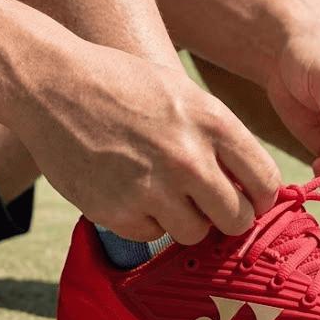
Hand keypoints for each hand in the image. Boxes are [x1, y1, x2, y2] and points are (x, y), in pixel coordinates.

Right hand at [14, 42, 279, 243]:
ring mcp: (151, 187)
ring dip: (186, 221)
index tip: (251, 200)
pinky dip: (146, 221)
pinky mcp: (116, 210)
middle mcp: (188, 158)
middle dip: (229, 218)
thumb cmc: (126, 86)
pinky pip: (152, 235)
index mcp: (214, 123)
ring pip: (195, 234)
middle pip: (237, 219)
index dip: (262, 198)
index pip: (265, 183)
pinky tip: (131, 191)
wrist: (53, 84)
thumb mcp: (187, 96)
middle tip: (213, 208)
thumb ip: (223, 139)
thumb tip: (255, 187)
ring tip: (167, 193)